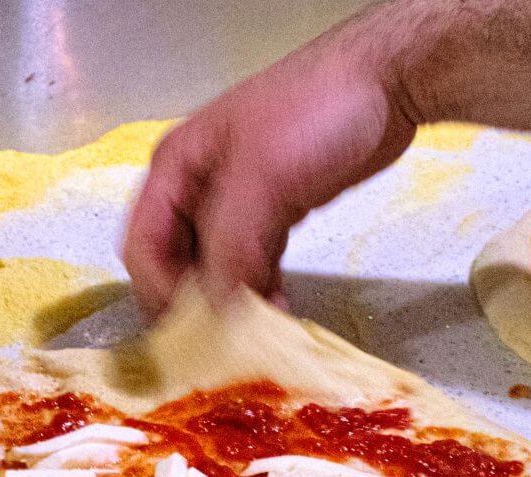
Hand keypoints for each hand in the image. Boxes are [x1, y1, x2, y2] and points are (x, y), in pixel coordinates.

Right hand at [122, 27, 415, 317]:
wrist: (387, 80)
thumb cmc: (316, 113)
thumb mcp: (263, 179)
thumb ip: (231, 246)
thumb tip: (215, 312)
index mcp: (176, 168)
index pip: (143, 247)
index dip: (162, 292)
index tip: (196, 330)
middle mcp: (197, 187)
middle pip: (176, 263)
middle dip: (197, 303)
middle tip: (226, 341)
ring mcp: (237, 200)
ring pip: (216, 267)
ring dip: (232, 302)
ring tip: (260, 330)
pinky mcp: (274, 211)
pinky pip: (252, 261)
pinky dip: (259, 288)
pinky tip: (278, 310)